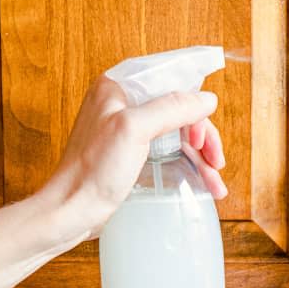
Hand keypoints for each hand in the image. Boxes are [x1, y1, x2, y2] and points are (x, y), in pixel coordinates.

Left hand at [41, 76, 226, 241]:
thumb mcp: (134, 130)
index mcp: (118, 88)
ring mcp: (128, 132)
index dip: (192, 98)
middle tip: (215, 158)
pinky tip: (203, 184)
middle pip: (178, 109)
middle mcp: (123, 105)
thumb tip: (205, 99)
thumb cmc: (92, 171)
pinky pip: (169, 154)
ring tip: (215, 181)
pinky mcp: (132, 157)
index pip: (168, 78)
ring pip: (177, 135)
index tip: (210, 116)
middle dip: (202, 134)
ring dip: (200, 156)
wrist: (73, 210)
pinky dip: (188, 167)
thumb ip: (170, 108)